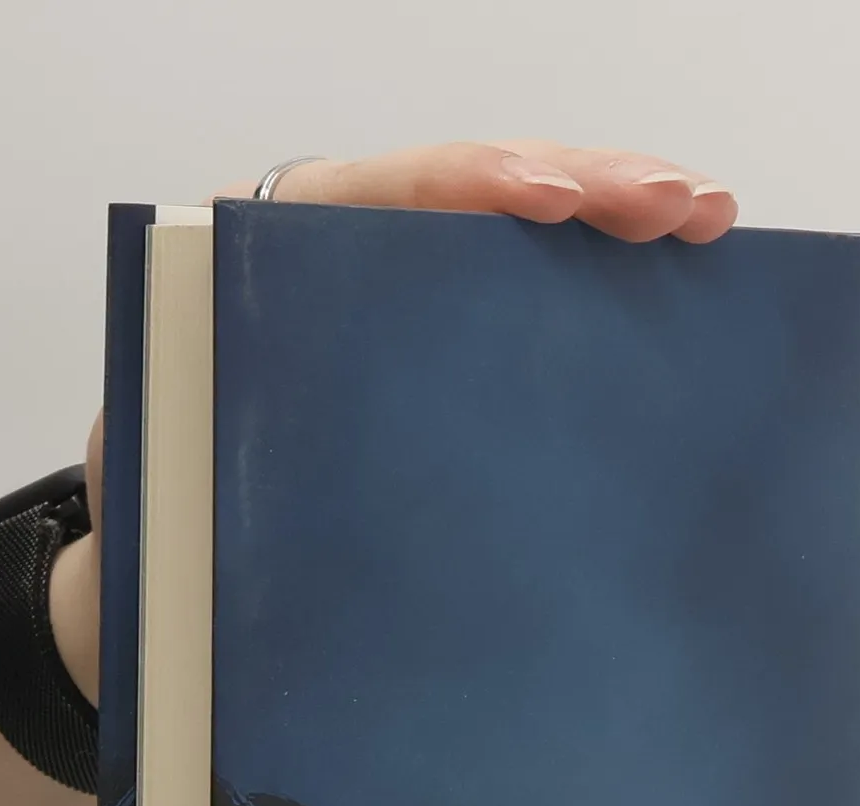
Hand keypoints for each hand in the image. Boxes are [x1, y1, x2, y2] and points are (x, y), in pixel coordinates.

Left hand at [60, 140, 737, 701]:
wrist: (153, 569)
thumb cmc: (160, 529)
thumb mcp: (181, 489)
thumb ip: (233, 458)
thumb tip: (327, 503)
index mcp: (248, 257)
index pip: (372, 194)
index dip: (467, 185)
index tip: (547, 202)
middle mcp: (326, 249)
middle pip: (466, 184)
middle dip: (582, 183)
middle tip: (680, 205)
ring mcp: (390, 290)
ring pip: (510, 224)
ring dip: (613, 213)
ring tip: (707, 218)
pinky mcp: (432, 338)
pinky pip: (517, 286)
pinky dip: (597, 275)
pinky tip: (678, 269)